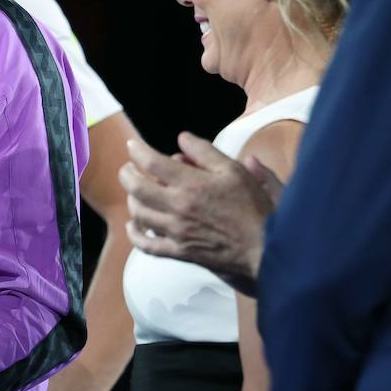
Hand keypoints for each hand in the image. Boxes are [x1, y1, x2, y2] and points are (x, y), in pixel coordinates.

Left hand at [121, 128, 275, 295]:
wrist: (264, 247)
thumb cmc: (252, 207)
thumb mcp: (233, 170)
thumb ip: (204, 152)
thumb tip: (181, 138)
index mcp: (192, 184)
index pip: (152, 163)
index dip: (137, 151)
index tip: (132, 145)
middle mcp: (178, 207)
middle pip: (137, 187)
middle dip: (126, 173)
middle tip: (127, 167)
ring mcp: (176, 232)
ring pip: (139, 214)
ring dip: (131, 199)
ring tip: (134, 191)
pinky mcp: (179, 252)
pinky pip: (147, 245)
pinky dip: (134, 234)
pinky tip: (133, 225)